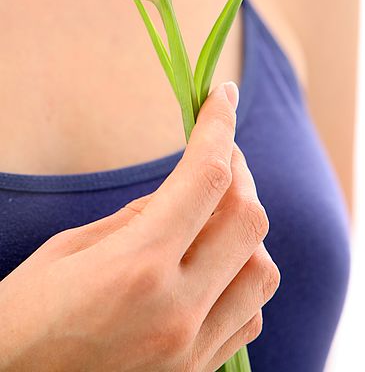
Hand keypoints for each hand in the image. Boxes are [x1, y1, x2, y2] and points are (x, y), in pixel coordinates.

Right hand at [0, 82, 279, 371]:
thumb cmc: (20, 321)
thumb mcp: (68, 251)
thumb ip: (139, 217)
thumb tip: (186, 191)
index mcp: (135, 267)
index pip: (204, 177)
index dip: (219, 126)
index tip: (222, 96)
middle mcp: (175, 311)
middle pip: (249, 220)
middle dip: (240, 175)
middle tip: (221, 157)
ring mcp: (191, 352)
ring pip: (261, 270)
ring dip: (245, 231)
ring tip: (214, 216)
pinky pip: (249, 315)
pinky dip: (241, 279)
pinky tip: (214, 268)